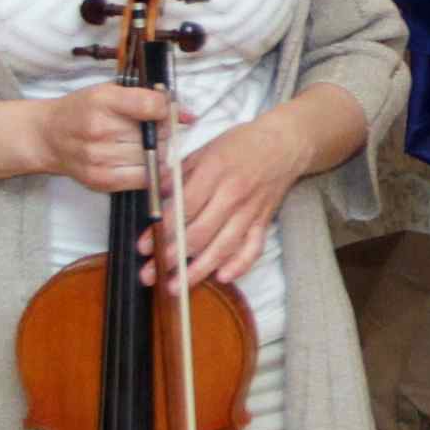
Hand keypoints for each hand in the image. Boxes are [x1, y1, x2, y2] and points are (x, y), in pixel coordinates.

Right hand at [27, 82, 167, 195]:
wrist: (47, 137)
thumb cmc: (82, 110)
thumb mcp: (108, 92)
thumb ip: (145, 98)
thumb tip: (187, 114)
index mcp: (102, 100)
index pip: (150, 106)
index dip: (167, 109)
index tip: (170, 111)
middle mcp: (98, 129)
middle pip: (155, 135)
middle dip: (167, 133)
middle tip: (163, 131)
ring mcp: (98, 157)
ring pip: (152, 158)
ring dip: (161, 153)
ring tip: (153, 146)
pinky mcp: (100, 180)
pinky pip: (142, 179)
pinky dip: (152, 172)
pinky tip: (149, 163)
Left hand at [152, 120, 296, 288]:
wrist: (284, 143)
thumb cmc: (241, 144)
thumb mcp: (204, 149)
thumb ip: (178, 173)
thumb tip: (155, 195)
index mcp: (214, 172)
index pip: (183, 208)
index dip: (161, 230)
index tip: (144, 246)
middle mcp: (232, 194)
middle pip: (199, 233)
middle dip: (172, 257)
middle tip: (151, 274)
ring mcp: (249, 210)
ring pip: (222, 247)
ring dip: (198, 270)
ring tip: (176, 286)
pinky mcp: (263, 221)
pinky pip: (253, 248)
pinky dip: (240, 265)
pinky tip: (222, 278)